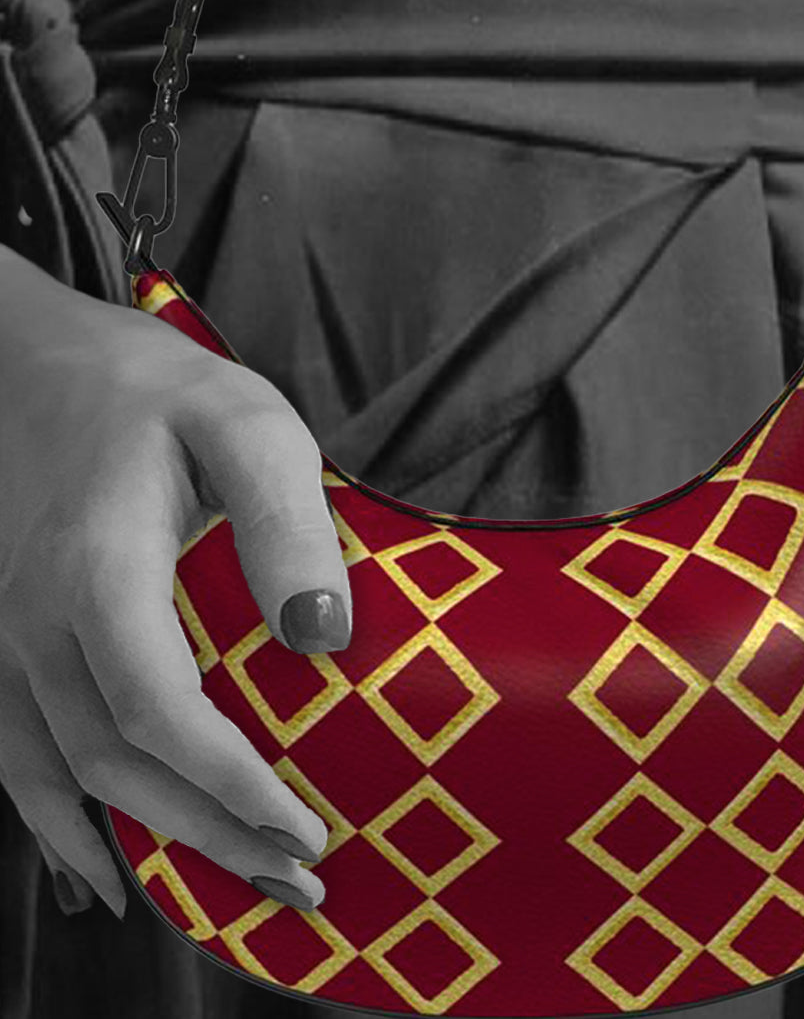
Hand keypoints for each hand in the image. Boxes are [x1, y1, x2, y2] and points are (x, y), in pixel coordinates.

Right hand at [0, 248, 351, 917]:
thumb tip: (319, 635)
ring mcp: (9, 640)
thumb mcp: (245, 424)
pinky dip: (57, 827)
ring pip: (66, 777)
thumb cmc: (156, 391)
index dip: (231, 786)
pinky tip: (103, 870)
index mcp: (100, 570)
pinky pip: (18, 760)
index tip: (305, 829)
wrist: (42, 365)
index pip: (160, 713)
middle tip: (299, 882)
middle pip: (116, 764)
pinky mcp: (5, 645)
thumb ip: (285, 523)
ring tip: (236, 889)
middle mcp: (37, 622)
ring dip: (151, 845)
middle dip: (210, 836)